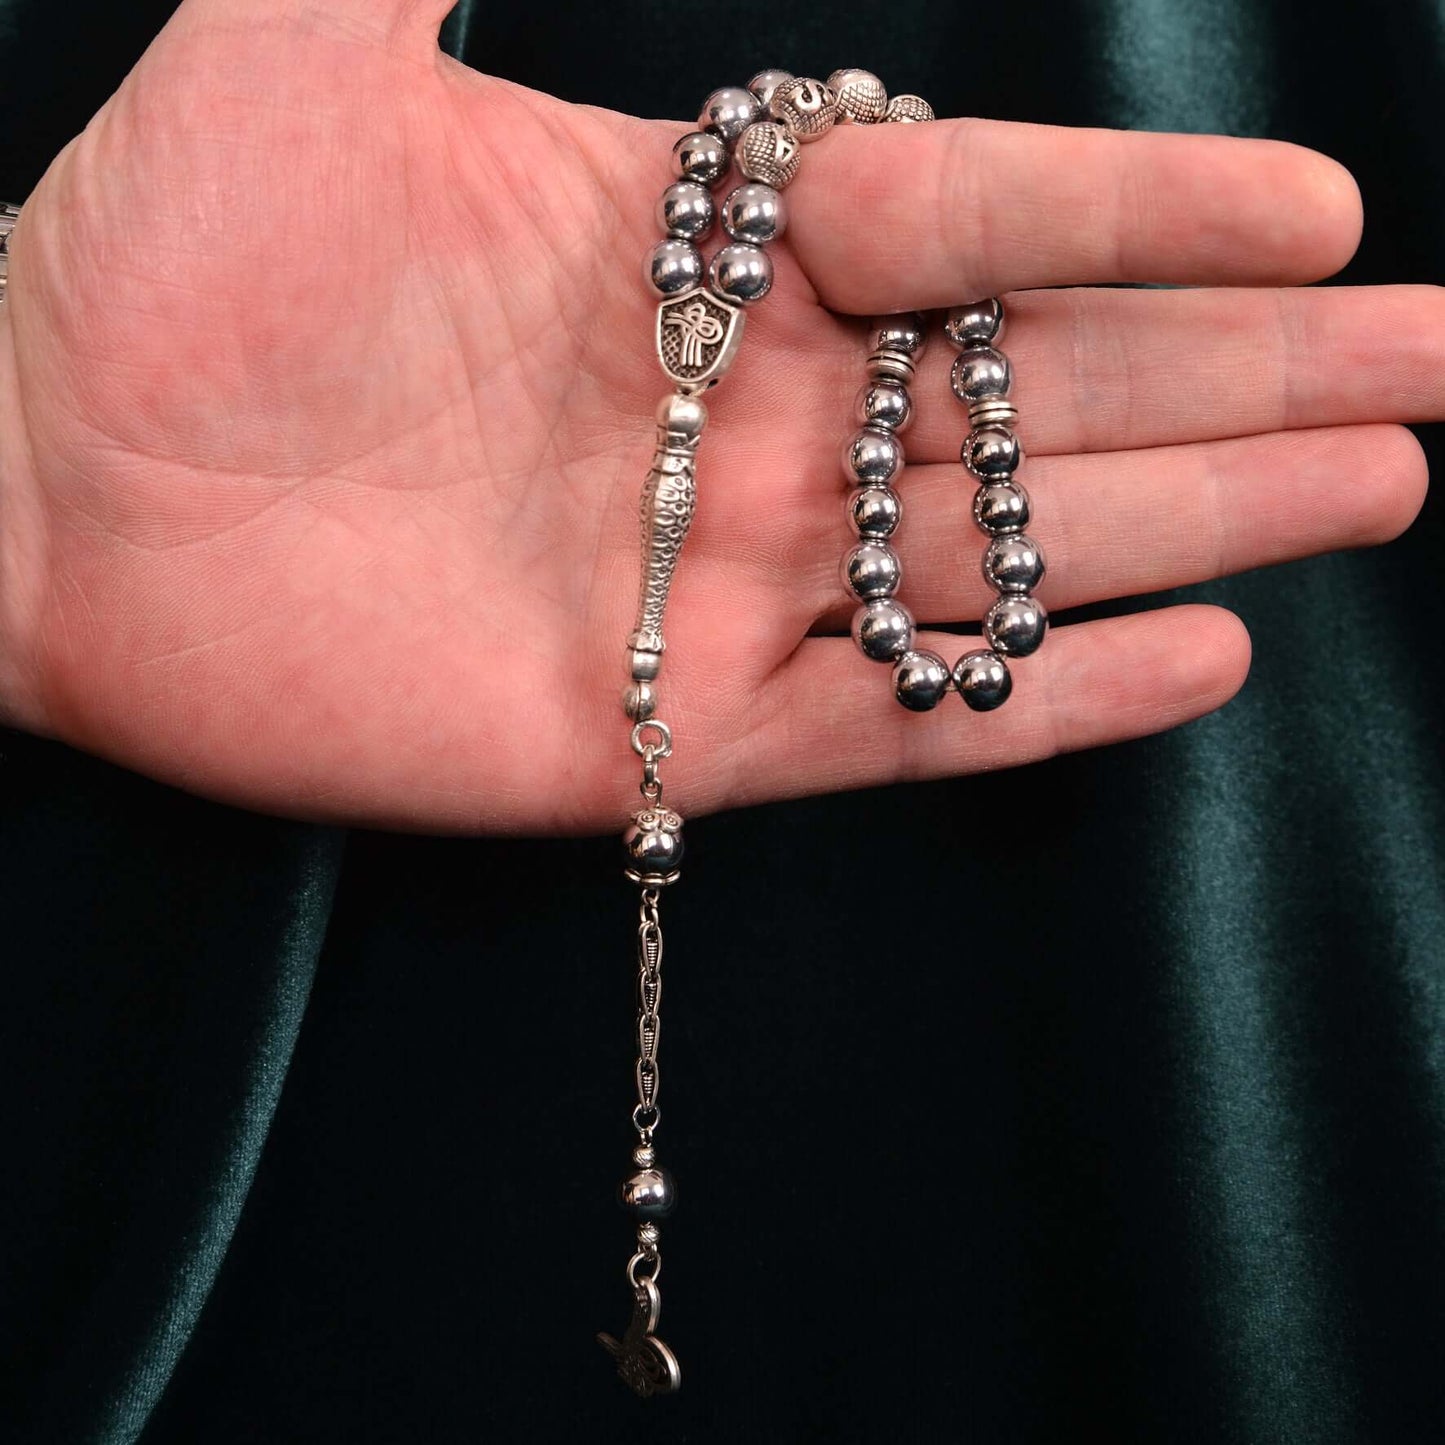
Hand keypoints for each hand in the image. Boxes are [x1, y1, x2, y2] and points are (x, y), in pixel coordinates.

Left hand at [0, 0, 1432, 831]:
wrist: (50, 500)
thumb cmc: (154, 269)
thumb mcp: (302, 32)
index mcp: (694, 255)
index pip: (976, 222)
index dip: (1149, 215)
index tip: (1329, 208)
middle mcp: (746, 422)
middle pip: (1049, 396)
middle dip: (1252, 378)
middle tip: (1438, 367)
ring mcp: (726, 590)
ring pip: (1013, 560)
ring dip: (1205, 526)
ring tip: (1380, 488)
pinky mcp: (677, 738)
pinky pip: (905, 726)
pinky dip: (1047, 702)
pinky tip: (1200, 662)